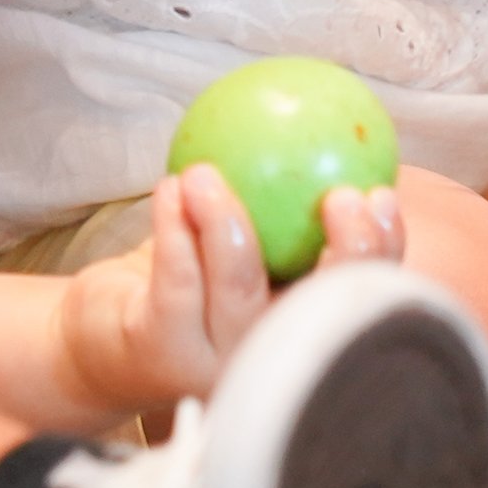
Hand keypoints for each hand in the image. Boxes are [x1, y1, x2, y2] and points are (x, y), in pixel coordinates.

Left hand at [59, 168, 406, 415]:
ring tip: (207, 172)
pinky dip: (174, 225)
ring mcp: (215, 361)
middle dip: (344, 253)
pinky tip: (171, 187)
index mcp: (299, 327)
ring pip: (239, 288)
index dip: (383, 252)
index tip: (380, 194)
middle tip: (337, 193)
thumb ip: (282, 206)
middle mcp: (268, 353)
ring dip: (226, 219)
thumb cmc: (187, 281)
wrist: (103, 339)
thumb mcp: (243, 243)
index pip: (361, 297)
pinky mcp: (162, 352)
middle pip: (319, 307)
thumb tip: (329, 125)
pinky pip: (177, 279)